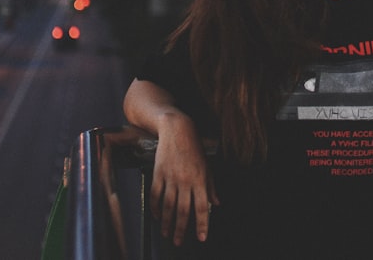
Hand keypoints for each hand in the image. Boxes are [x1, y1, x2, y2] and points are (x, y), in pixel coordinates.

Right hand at [150, 113, 218, 245]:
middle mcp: (186, 180)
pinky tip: (157, 216)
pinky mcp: (158, 173)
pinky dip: (155, 208)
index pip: (202, 207)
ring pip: (168, 206)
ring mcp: (171, 177)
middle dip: (181, 229)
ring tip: (166, 234)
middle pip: (183, 210)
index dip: (202, 224)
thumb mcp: (208, 166)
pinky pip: (155, 195)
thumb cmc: (194, 147)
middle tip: (179, 241)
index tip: (201, 237)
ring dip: (167, 222)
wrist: (177, 129)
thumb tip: (217, 203)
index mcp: (200, 179)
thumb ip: (211, 186)